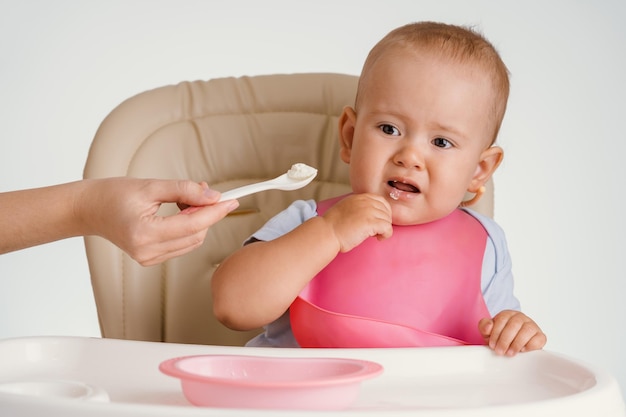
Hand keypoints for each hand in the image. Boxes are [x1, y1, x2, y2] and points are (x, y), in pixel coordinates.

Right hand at [80, 178, 238, 265]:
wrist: (89, 209)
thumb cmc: (114, 194)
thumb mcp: (151, 186)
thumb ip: (184, 190)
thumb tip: (213, 196)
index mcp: (144, 233)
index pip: (192, 225)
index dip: (215, 212)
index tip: (232, 200)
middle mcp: (147, 251)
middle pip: (196, 235)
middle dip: (207, 213)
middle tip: (203, 191)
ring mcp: (148, 258)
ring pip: (192, 242)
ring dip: (198, 221)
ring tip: (185, 200)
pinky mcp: (150, 259)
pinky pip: (182, 245)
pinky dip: (188, 228)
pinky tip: (180, 213)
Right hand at [321, 193, 392, 251]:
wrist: (326, 233)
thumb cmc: (333, 226)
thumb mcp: (346, 208)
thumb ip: (358, 207)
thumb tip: (370, 214)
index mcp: (359, 197)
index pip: (381, 201)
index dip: (383, 212)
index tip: (377, 221)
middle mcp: (365, 202)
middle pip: (386, 210)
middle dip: (384, 221)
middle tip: (375, 230)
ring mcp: (368, 211)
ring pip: (388, 220)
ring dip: (384, 229)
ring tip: (374, 235)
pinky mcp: (370, 223)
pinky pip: (388, 228)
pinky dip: (386, 235)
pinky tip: (378, 238)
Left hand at [478, 310, 546, 355]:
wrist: (512, 347)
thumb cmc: (500, 338)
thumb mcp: (488, 332)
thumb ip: (484, 327)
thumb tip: (488, 326)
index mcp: (508, 314)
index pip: (502, 319)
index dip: (496, 332)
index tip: (492, 345)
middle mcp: (520, 318)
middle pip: (514, 324)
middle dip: (505, 340)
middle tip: (500, 351)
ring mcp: (532, 326)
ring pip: (527, 330)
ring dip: (517, 343)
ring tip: (510, 353)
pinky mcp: (540, 336)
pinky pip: (538, 339)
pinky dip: (530, 345)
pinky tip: (522, 350)